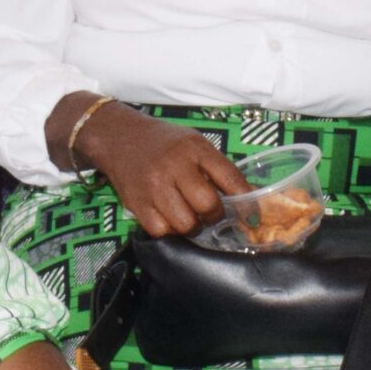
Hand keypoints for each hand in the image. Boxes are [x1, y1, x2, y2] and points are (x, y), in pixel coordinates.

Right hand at [90, 120, 248, 238]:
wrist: (120, 138)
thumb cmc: (165, 143)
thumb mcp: (195, 143)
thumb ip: (217, 168)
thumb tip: (245, 196)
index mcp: (195, 149)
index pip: (230, 178)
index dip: (245, 202)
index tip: (251, 216)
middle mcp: (174, 167)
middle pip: (208, 205)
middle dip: (215, 216)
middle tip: (212, 214)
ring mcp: (154, 187)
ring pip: (185, 224)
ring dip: (193, 227)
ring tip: (191, 218)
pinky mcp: (137, 204)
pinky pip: (161, 231)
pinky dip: (170, 230)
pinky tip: (170, 218)